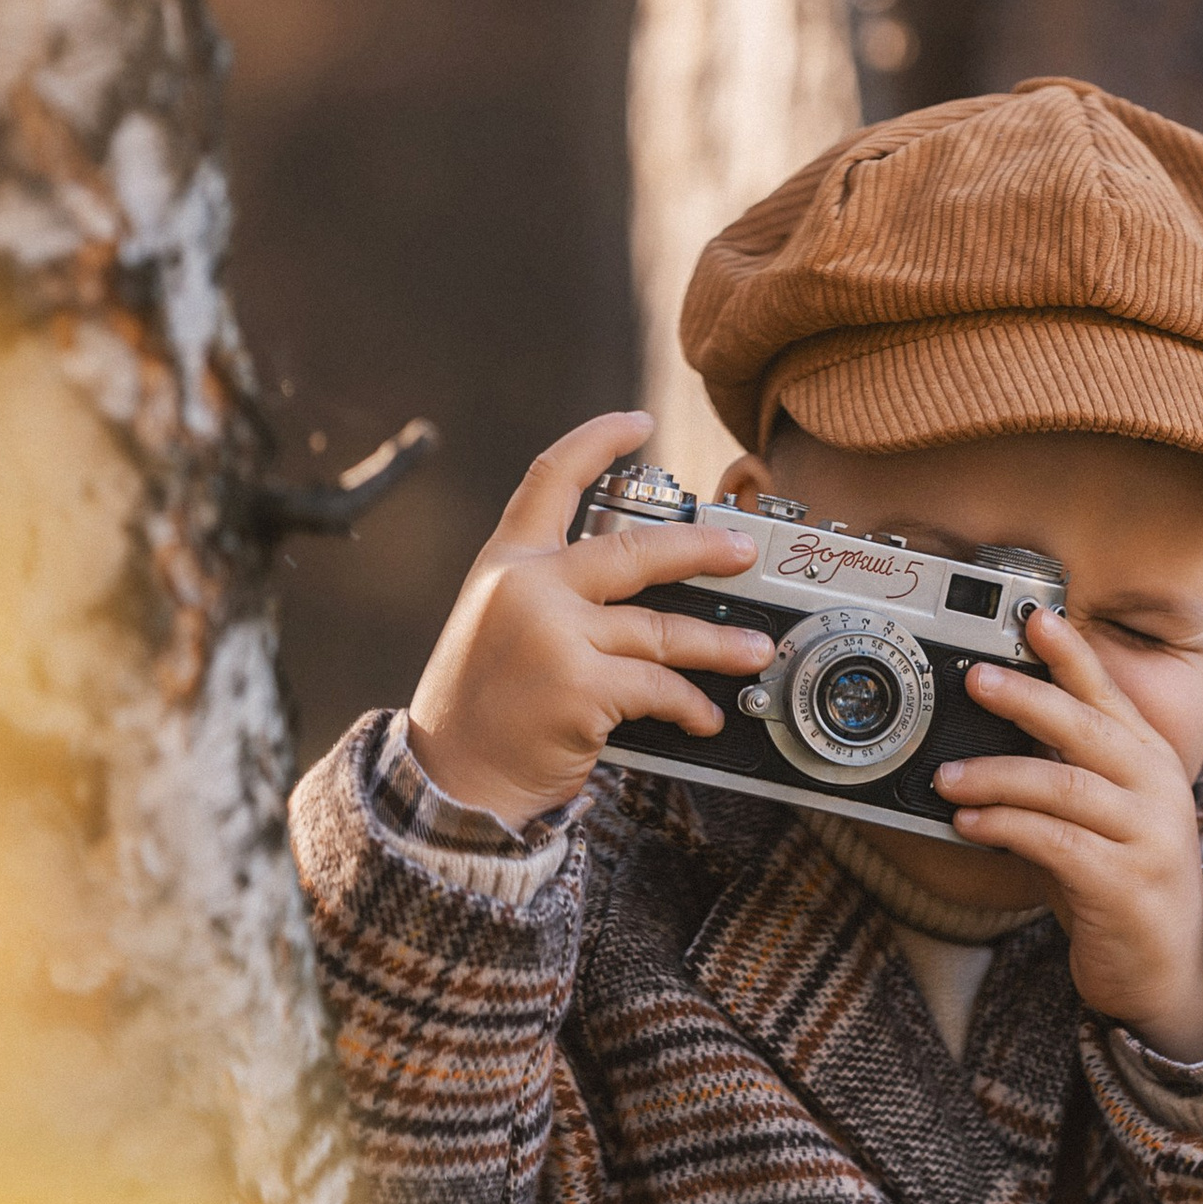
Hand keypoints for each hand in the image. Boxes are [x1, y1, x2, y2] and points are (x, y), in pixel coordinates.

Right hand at [408, 412, 769, 830]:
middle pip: (635, 550)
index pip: (551, 478)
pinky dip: (690, 705)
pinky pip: (658, 689)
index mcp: (506, 563)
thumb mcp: (499, 626)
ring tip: (753, 649)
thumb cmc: (480, 709)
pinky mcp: (580, 689)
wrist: (449, 780)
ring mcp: (555, 638)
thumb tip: (645, 589)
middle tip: (743, 551)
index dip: (597, 441)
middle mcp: (529, 589)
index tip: (636, 422)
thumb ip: (554, 595)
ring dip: (719, 644)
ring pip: (662, 629)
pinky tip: (703, 717)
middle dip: (703, 548)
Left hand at [935, 607, 1202, 1060]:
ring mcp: (1146, 836)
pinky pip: (1055, 842)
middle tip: (974, 678)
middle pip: (1087, 727)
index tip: (1035, 617)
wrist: (1166, 965)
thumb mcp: (1098, 813)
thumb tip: (988, 733)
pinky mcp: (1123, 884)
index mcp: (1150, 759)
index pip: (1109, 694)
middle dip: (1026, 697)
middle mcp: (1157, 788)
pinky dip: (1006, 826)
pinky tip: (969, 822)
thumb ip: (1063, 771)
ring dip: (996, 775)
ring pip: (1064, 785)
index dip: (1073, 653)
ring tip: (946, 775)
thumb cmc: (1118, 879)